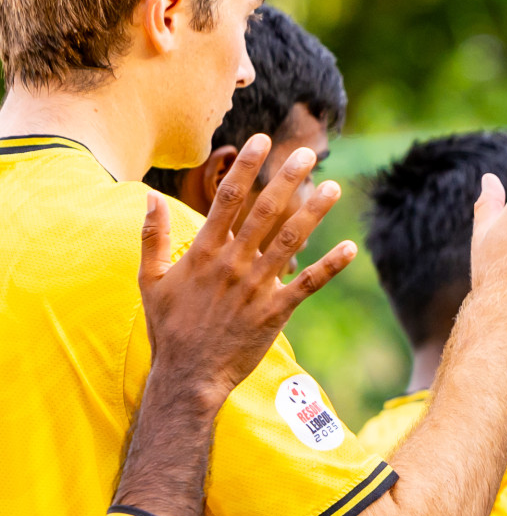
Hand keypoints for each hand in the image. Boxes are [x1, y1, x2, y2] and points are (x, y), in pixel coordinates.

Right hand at [138, 135, 354, 403]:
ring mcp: (256, 287)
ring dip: (314, 212)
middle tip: (308, 153)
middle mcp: (232, 263)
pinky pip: (308, 284)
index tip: (261, 140)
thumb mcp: (150, 279)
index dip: (246, 167)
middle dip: (287, 179)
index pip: (228, 198)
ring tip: (332, 187)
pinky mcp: (275, 312)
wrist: (188, 375)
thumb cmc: (168, 328)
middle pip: (265, 211)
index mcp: (203, 250)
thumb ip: (150, 236)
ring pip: (291, 241)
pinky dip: (330, 266)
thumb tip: (147, 195)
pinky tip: (350, 248)